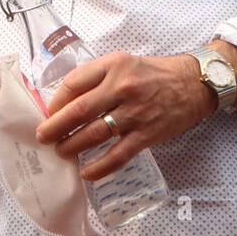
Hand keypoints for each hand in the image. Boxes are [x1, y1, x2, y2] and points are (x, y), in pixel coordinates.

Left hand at [35, 51, 216, 180]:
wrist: (193, 84)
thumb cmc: (152, 74)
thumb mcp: (123, 63)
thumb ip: (95, 77)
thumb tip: (63, 101)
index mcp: (113, 66)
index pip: (74, 84)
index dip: (56, 102)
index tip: (49, 114)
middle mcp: (123, 88)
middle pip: (79, 111)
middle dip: (55, 128)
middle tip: (43, 138)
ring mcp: (136, 113)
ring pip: (94, 134)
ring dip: (72, 146)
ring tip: (62, 152)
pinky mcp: (147, 134)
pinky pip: (118, 155)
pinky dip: (99, 167)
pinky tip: (86, 173)